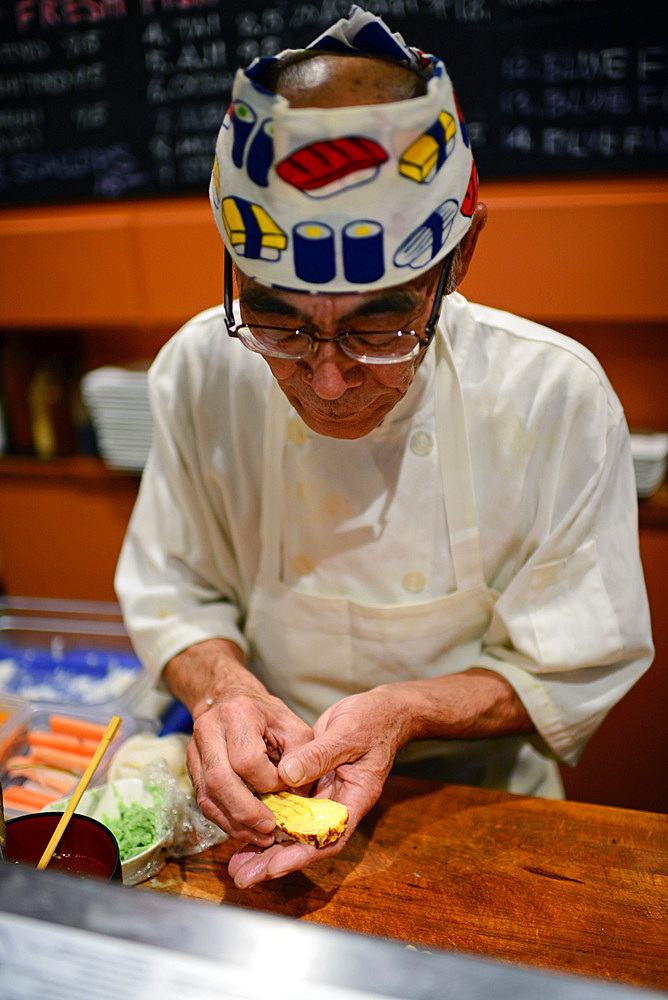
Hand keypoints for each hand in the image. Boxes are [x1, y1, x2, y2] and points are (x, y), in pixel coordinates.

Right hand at [187, 690, 312, 846]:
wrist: (230, 697)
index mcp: (238, 713)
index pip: (248, 760)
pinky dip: (224, 819)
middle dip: (246, 811)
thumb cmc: (267, 715)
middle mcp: (210, 729)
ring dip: (234, 823)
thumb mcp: (293, 726)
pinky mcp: (191, 765)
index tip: (285, 788)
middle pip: (220, 780)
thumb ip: (301, 758)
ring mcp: (195, 748)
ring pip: (208, 795)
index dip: (268, 782)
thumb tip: (299, 798)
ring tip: (259, 835)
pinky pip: (203, 800)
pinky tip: (243, 828)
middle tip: (269, 829)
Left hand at [229, 686, 406, 886]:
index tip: (274, 865)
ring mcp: (323, 795)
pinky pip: (287, 807)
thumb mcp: (348, 734)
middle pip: (306, 842)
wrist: (381, 708)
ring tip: (236, 865)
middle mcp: (337, 803)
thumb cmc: (373, 720)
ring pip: (293, 829)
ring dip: (266, 847)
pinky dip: (266, 818)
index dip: (302, 854)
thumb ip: (319, 754)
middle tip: (243, 876)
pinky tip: (244, 829)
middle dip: (274, 861)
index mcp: (355, 797)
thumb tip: (287, 774)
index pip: (329, 836)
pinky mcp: (310, 783)